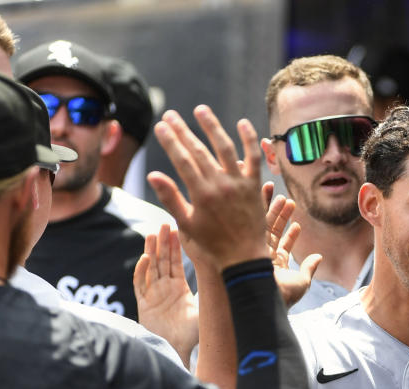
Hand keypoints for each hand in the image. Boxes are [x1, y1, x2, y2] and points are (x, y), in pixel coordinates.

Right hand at [134, 224, 199, 367]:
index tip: (179, 229)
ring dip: (152, 250)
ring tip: (154, 234)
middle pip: (163, 260)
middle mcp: (165, 288)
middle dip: (164, 242)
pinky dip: (142, 271)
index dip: (176, 246)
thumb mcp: (206, 309)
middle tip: (166, 223)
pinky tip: (146, 258)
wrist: (178, 350)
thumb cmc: (194, 334)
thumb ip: (213, 293)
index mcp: (180, 288)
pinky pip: (140, 284)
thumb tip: (234, 277)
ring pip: (151, 267)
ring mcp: (153, 294)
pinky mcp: (143, 304)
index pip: (177, 262)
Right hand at [147, 106, 267, 269]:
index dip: (170, 141)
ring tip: (200, 110)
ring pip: (225, 148)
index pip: (182, 160)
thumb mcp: (186, 225)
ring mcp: (240, 184)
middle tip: (171, 114)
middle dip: (183, 130)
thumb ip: (171, 198)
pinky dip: (249, 140)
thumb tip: (152, 174)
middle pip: (199, 151)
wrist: (244, 259)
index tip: (161, 126)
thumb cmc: (212, 246)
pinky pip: (254, 158)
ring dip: (212, 127)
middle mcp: (221, 186)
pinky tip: (242, 123)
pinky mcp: (255, 186)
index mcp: (201, 195)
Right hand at [261, 182, 321, 306]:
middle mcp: (264, 255)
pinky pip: (257, 222)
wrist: (264, 299)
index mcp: (275, 265)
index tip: (298, 224)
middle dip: (279, 215)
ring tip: (284, 197)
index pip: (283, 246)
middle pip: (271, 230)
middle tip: (287, 200)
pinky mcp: (249, 242)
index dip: (291, 235)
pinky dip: (262, 210)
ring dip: (273, 210)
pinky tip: (272, 201)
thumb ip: (309, 268)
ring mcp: (256, 248)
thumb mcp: (302, 281)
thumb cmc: (283, 295)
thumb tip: (319, 257)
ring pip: (264, 224)